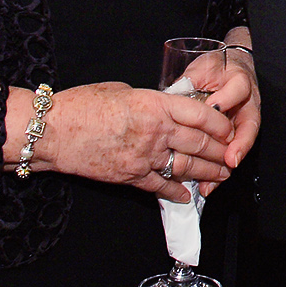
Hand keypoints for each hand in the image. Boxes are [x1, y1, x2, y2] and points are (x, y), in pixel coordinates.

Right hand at [29, 81, 234, 202]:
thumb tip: (164, 108)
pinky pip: (161, 186)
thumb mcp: (122, 91)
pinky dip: (176, 192)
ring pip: (186, 168)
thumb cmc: (82, 105)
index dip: (221, 124)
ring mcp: (144, 156)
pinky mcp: (130, 176)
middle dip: (220, 153)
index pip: (202, 114)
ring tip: (220, 177)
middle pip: (200, 143)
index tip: (230, 129)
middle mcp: (156, 131)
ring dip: (207, 174)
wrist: (53, 131)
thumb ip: (149, 101)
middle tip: (231, 158)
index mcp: (156, 104)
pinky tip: (187, 195)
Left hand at [195, 35, 260, 195]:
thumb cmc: (216, 67)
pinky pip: (230, 154)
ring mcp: (243, 122)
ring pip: (240, 145)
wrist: (230, 67)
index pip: (237, 90)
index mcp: (240, 83)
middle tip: (228, 161)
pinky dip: (217, 170)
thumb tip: (176, 96)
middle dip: (237, 146)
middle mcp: (248, 104)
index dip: (226, 100)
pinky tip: (206, 185)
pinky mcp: (235, 134)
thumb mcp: (203, 67)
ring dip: (226, 165)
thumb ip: (191, 81)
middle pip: (248, 126)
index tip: (214, 108)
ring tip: (212, 182)